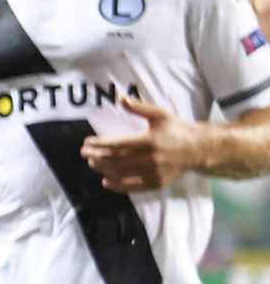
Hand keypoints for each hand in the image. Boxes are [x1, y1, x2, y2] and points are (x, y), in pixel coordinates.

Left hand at [81, 97, 198, 191]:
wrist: (198, 149)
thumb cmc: (175, 129)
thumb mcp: (158, 114)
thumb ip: (138, 107)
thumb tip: (120, 97)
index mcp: (149, 141)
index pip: (118, 144)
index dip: (100, 144)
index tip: (87, 142)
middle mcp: (152, 159)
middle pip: (118, 161)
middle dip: (98, 157)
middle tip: (84, 153)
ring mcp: (155, 173)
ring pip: (124, 174)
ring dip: (104, 170)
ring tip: (91, 163)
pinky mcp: (159, 182)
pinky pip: (135, 187)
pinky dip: (119, 186)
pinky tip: (106, 182)